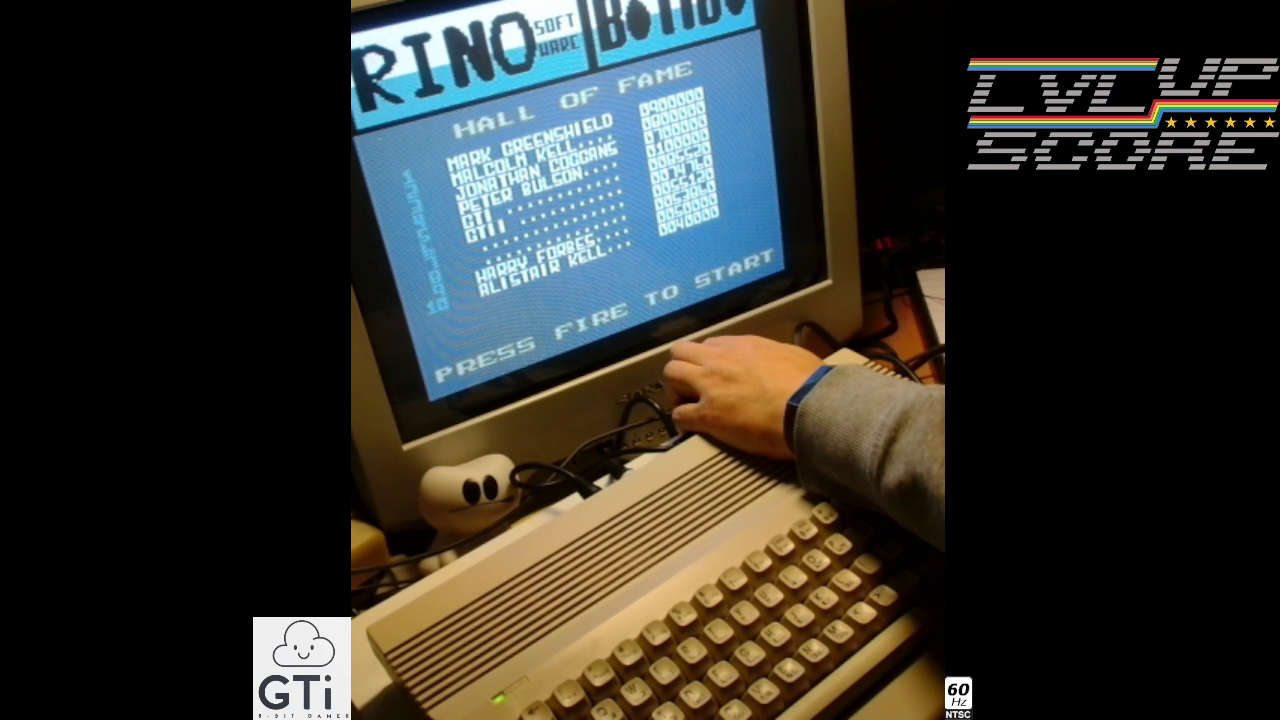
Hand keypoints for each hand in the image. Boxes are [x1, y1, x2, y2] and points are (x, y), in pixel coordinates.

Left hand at [663, 335, 823, 459]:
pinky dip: (681, 422)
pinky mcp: (708, 415)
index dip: (707, 359)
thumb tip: (778, 360)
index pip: (709, 344)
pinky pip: (679, 415)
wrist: (809, 408)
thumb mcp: (793, 355)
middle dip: (681, 368)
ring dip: (674, 390)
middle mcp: (719, 360)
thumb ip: (776, 354)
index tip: (713, 372)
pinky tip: (690, 430)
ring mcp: (710, 386)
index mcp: (741, 345)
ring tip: (685, 405)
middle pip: (680, 352)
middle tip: (690, 386)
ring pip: (670, 375)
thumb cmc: (810, 384)